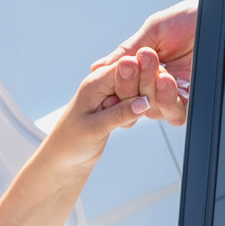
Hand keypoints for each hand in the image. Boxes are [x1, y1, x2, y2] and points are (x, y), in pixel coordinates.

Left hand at [52, 45, 184, 158]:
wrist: (63, 158)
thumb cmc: (69, 142)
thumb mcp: (95, 128)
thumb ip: (119, 114)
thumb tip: (144, 102)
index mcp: (95, 82)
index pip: (125, 67)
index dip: (142, 72)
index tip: (160, 80)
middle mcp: (104, 85)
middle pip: (135, 75)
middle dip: (145, 88)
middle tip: (149, 102)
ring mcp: (111, 96)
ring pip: (138, 90)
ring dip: (142, 102)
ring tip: (132, 118)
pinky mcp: (116, 107)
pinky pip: (134, 103)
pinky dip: (137, 112)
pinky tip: (131, 122)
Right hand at [92, 0, 197, 124]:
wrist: (224, 18)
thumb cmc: (192, 19)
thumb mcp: (154, 30)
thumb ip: (127, 50)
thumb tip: (98, 67)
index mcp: (145, 68)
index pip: (122, 86)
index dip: (115, 82)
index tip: (112, 70)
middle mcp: (158, 84)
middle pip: (134, 101)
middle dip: (131, 84)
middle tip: (133, 64)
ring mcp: (175, 94)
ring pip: (153, 110)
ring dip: (150, 91)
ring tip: (156, 71)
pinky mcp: (193, 99)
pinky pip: (177, 112)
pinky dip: (168, 99)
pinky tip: (167, 80)